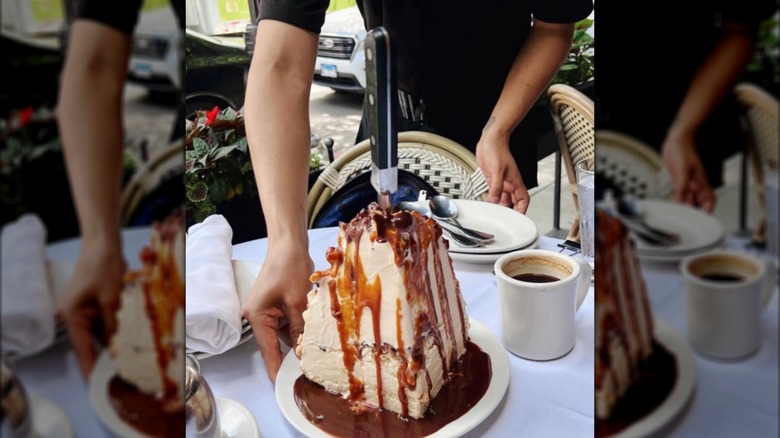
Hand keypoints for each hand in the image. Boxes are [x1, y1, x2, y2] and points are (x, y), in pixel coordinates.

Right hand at [57, 240, 125, 379]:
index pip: (82, 349)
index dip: (92, 368)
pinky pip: (107, 323)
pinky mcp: (97, 306)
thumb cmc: (104, 267)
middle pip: (92, 344)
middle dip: (108, 357)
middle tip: (124, 375)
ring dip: (115, 344)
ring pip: (102, 334)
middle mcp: (76, 317)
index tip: (100, 385)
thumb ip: (113, 326)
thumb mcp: (111, 299)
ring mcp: (86, 311)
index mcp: (72, 317)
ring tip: (132, 361)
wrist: (104, 243)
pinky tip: (132, 340)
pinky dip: (117, 330)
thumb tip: (118, 351)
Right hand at [242, 245, 312, 383]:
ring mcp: (267, 311)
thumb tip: (303, 353)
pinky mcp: (277, 305)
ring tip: (316, 350)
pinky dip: (300, 327)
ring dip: (299, 338)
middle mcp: (258, 316)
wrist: (289, 244)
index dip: (277, 369)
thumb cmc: (290, 268)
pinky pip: (288, 323)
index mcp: (257, 317)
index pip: (267, 351)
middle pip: (276, 343)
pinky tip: (313, 332)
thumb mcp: (297, 302)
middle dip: (293, 353)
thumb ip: (299, 329)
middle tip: (310, 370)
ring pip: (284, 333)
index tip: (285, 386)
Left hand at [476, 134, 529, 213]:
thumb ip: (496, 187)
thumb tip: (494, 201)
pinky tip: (485, 203)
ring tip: (493, 214)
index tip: (518, 219)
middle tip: (503, 220)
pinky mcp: (491, 179)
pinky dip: (490, 199)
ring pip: (502, 199)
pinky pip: (493, 193)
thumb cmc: (498, 150)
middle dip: (509, 211)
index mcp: (515, 182)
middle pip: (513, 202)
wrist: (490, 140)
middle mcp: (509, 183)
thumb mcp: (497, 170)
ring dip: (498, 206)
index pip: (523, 199)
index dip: (522, 210)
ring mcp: (500, 182)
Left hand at [661, 132, 715, 212]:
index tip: (704, 220)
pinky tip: (672, 206)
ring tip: (679, 217)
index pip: (709, 200)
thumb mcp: (683, 171)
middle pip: (697, 202)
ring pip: (688, 200)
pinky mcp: (678, 181)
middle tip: (688, 222)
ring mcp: (686, 183)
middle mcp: (695, 184)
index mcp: (702, 182)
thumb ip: (682, 188)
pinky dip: (677, 201)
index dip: (708, 210)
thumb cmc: (684, 152)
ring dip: (684, 208)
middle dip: (694, 212)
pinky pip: (679, 194)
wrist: (676, 142)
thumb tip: (680, 203)